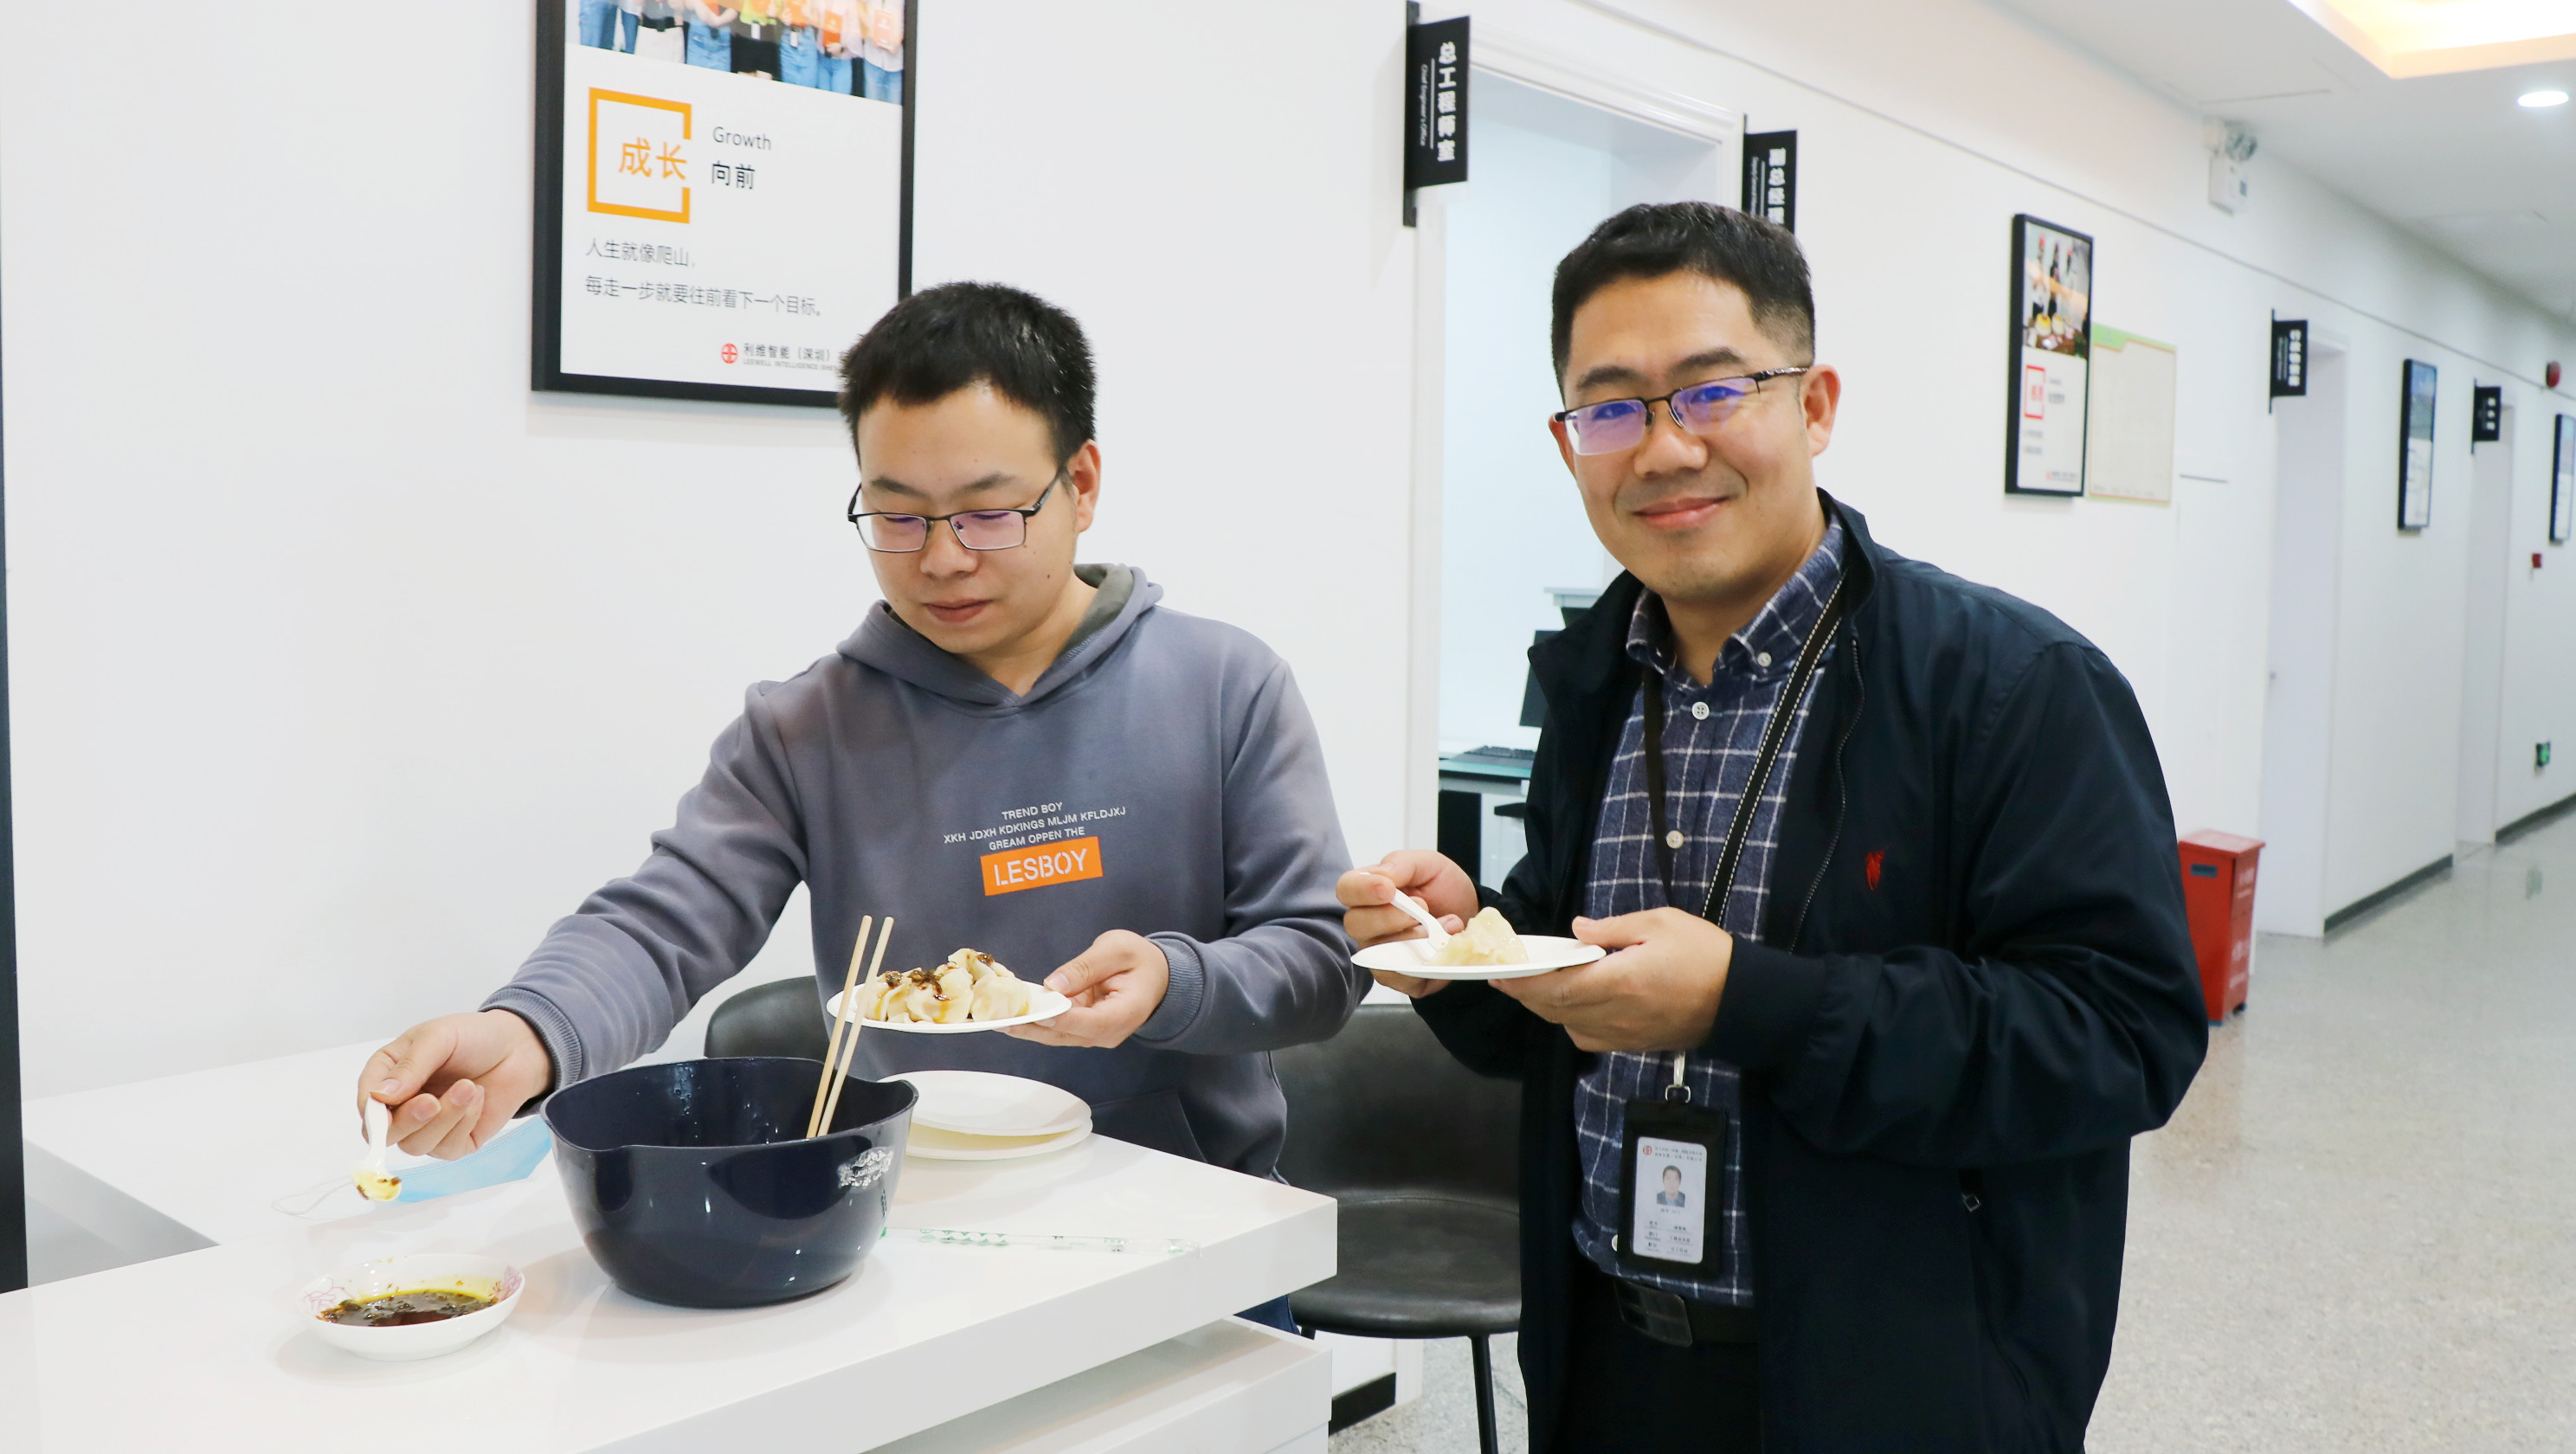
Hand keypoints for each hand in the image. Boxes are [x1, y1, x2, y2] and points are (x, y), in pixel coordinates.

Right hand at [356, 1010, 553, 1159]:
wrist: (518, 1047)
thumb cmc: (473, 1037)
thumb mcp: (439, 1038)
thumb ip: (410, 1066)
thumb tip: (379, 1096)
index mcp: (388, 1076)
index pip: (367, 1104)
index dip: (374, 1111)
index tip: (391, 1101)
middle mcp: (402, 1106)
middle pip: (387, 1134)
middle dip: (410, 1120)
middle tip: (432, 1101)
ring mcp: (427, 1127)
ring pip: (416, 1145)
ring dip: (445, 1119)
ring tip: (469, 1087)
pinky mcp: (455, 1141)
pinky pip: (447, 1149)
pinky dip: (464, 1124)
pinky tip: (478, 1098)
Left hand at [1004, 930, 1170, 1048]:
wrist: (1156, 977)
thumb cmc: (1140, 960)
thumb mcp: (1117, 950)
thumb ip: (1087, 966)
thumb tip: (1054, 984)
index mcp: (1126, 1012)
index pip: (1092, 1022)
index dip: (1064, 1018)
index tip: (1039, 1010)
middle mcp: (1108, 1032)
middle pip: (1067, 1034)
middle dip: (1032, 1027)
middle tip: (999, 1020)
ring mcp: (1094, 1035)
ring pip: (1056, 1035)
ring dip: (1026, 1026)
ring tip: (995, 1018)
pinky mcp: (1082, 1029)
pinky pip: (1056, 1028)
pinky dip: (1034, 1020)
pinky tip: (1010, 1012)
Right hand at [1336, 850, 1476, 998]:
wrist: (1470, 914)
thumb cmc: (1443, 888)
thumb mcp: (1428, 864)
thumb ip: (1402, 864)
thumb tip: (1382, 877)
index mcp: (1369, 890)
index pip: (1346, 890)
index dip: (1362, 890)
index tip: (1389, 889)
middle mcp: (1368, 923)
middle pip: (1355, 925)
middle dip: (1389, 917)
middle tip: (1422, 906)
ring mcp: (1380, 952)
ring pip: (1377, 953)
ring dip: (1413, 938)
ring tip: (1444, 925)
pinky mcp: (1398, 976)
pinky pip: (1397, 975)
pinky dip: (1423, 960)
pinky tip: (1443, 945)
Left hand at [1491, 909, 1733, 1051]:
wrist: (1742, 1000)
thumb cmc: (1705, 955)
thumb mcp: (1659, 923)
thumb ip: (1612, 928)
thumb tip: (1576, 931)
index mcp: (1621, 981)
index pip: (1557, 987)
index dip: (1523, 982)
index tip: (1500, 972)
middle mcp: (1617, 1014)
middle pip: (1555, 1010)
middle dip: (1525, 994)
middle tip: (1503, 977)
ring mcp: (1625, 1034)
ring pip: (1569, 1026)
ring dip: (1546, 1008)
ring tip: (1532, 986)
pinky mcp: (1634, 1044)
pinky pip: (1589, 1037)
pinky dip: (1570, 1021)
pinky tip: (1571, 1003)